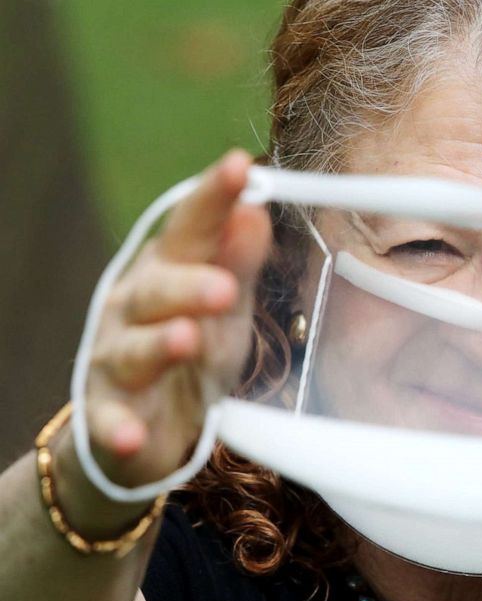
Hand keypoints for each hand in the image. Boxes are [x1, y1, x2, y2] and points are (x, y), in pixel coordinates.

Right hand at [82, 151, 270, 489]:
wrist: (149, 424)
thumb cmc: (194, 348)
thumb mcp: (228, 305)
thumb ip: (239, 260)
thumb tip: (256, 209)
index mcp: (169, 270)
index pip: (190, 227)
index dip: (212, 197)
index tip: (239, 165)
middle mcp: (134, 306)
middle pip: (159, 289)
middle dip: (190, 285)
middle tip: (226, 288)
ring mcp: (115, 359)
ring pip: (133, 349)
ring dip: (157, 345)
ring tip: (185, 339)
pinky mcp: (106, 413)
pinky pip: (108, 419)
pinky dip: (117, 426)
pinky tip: (131, 434)